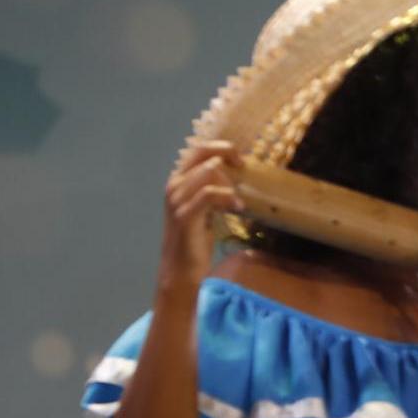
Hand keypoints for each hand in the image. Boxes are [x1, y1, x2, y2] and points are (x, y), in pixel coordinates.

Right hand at [161, 140, 242, 278]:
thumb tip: (240, 179)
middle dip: (226, 154)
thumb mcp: (207, 209)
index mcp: (179, 181)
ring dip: (229, 183)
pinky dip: (227, 197)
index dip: (222, 148)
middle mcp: (174, 185)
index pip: (198, 150)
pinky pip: (208, 194)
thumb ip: (215, 191)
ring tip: (239, 202)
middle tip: (243, 167)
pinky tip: (238, 207)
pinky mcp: (184, 215)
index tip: (241, 160)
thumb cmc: (196, 240)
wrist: (181, 269)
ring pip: (208, 172)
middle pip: (202, 153)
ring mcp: (177, 199)